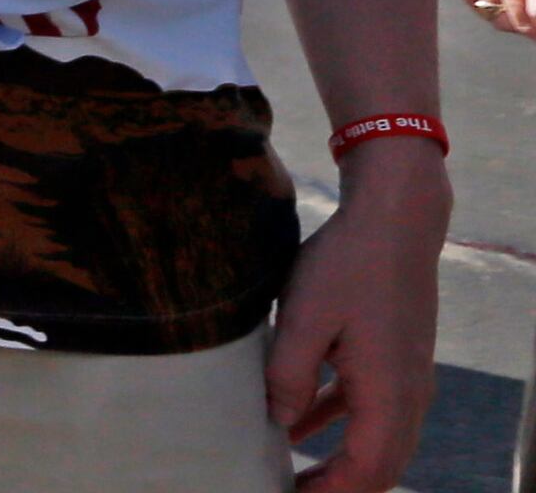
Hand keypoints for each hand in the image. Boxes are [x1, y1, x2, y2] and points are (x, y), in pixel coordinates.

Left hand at [267, 139, 446, 492]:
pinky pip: (368, 408)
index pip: (368, 468)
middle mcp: (408, 393)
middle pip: (379, 463)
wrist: (394, 220)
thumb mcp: (305, 317)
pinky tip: (297, 427)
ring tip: (289, 471)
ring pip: (377, 438)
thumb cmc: (348, 263)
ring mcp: (405, 375)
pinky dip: (337, 425)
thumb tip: (278, 424)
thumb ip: (290, 375)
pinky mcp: (394, 357)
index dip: (330, 492)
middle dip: (337, 486)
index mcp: (389, 392)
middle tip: (286, 490)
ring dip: (339, 460)